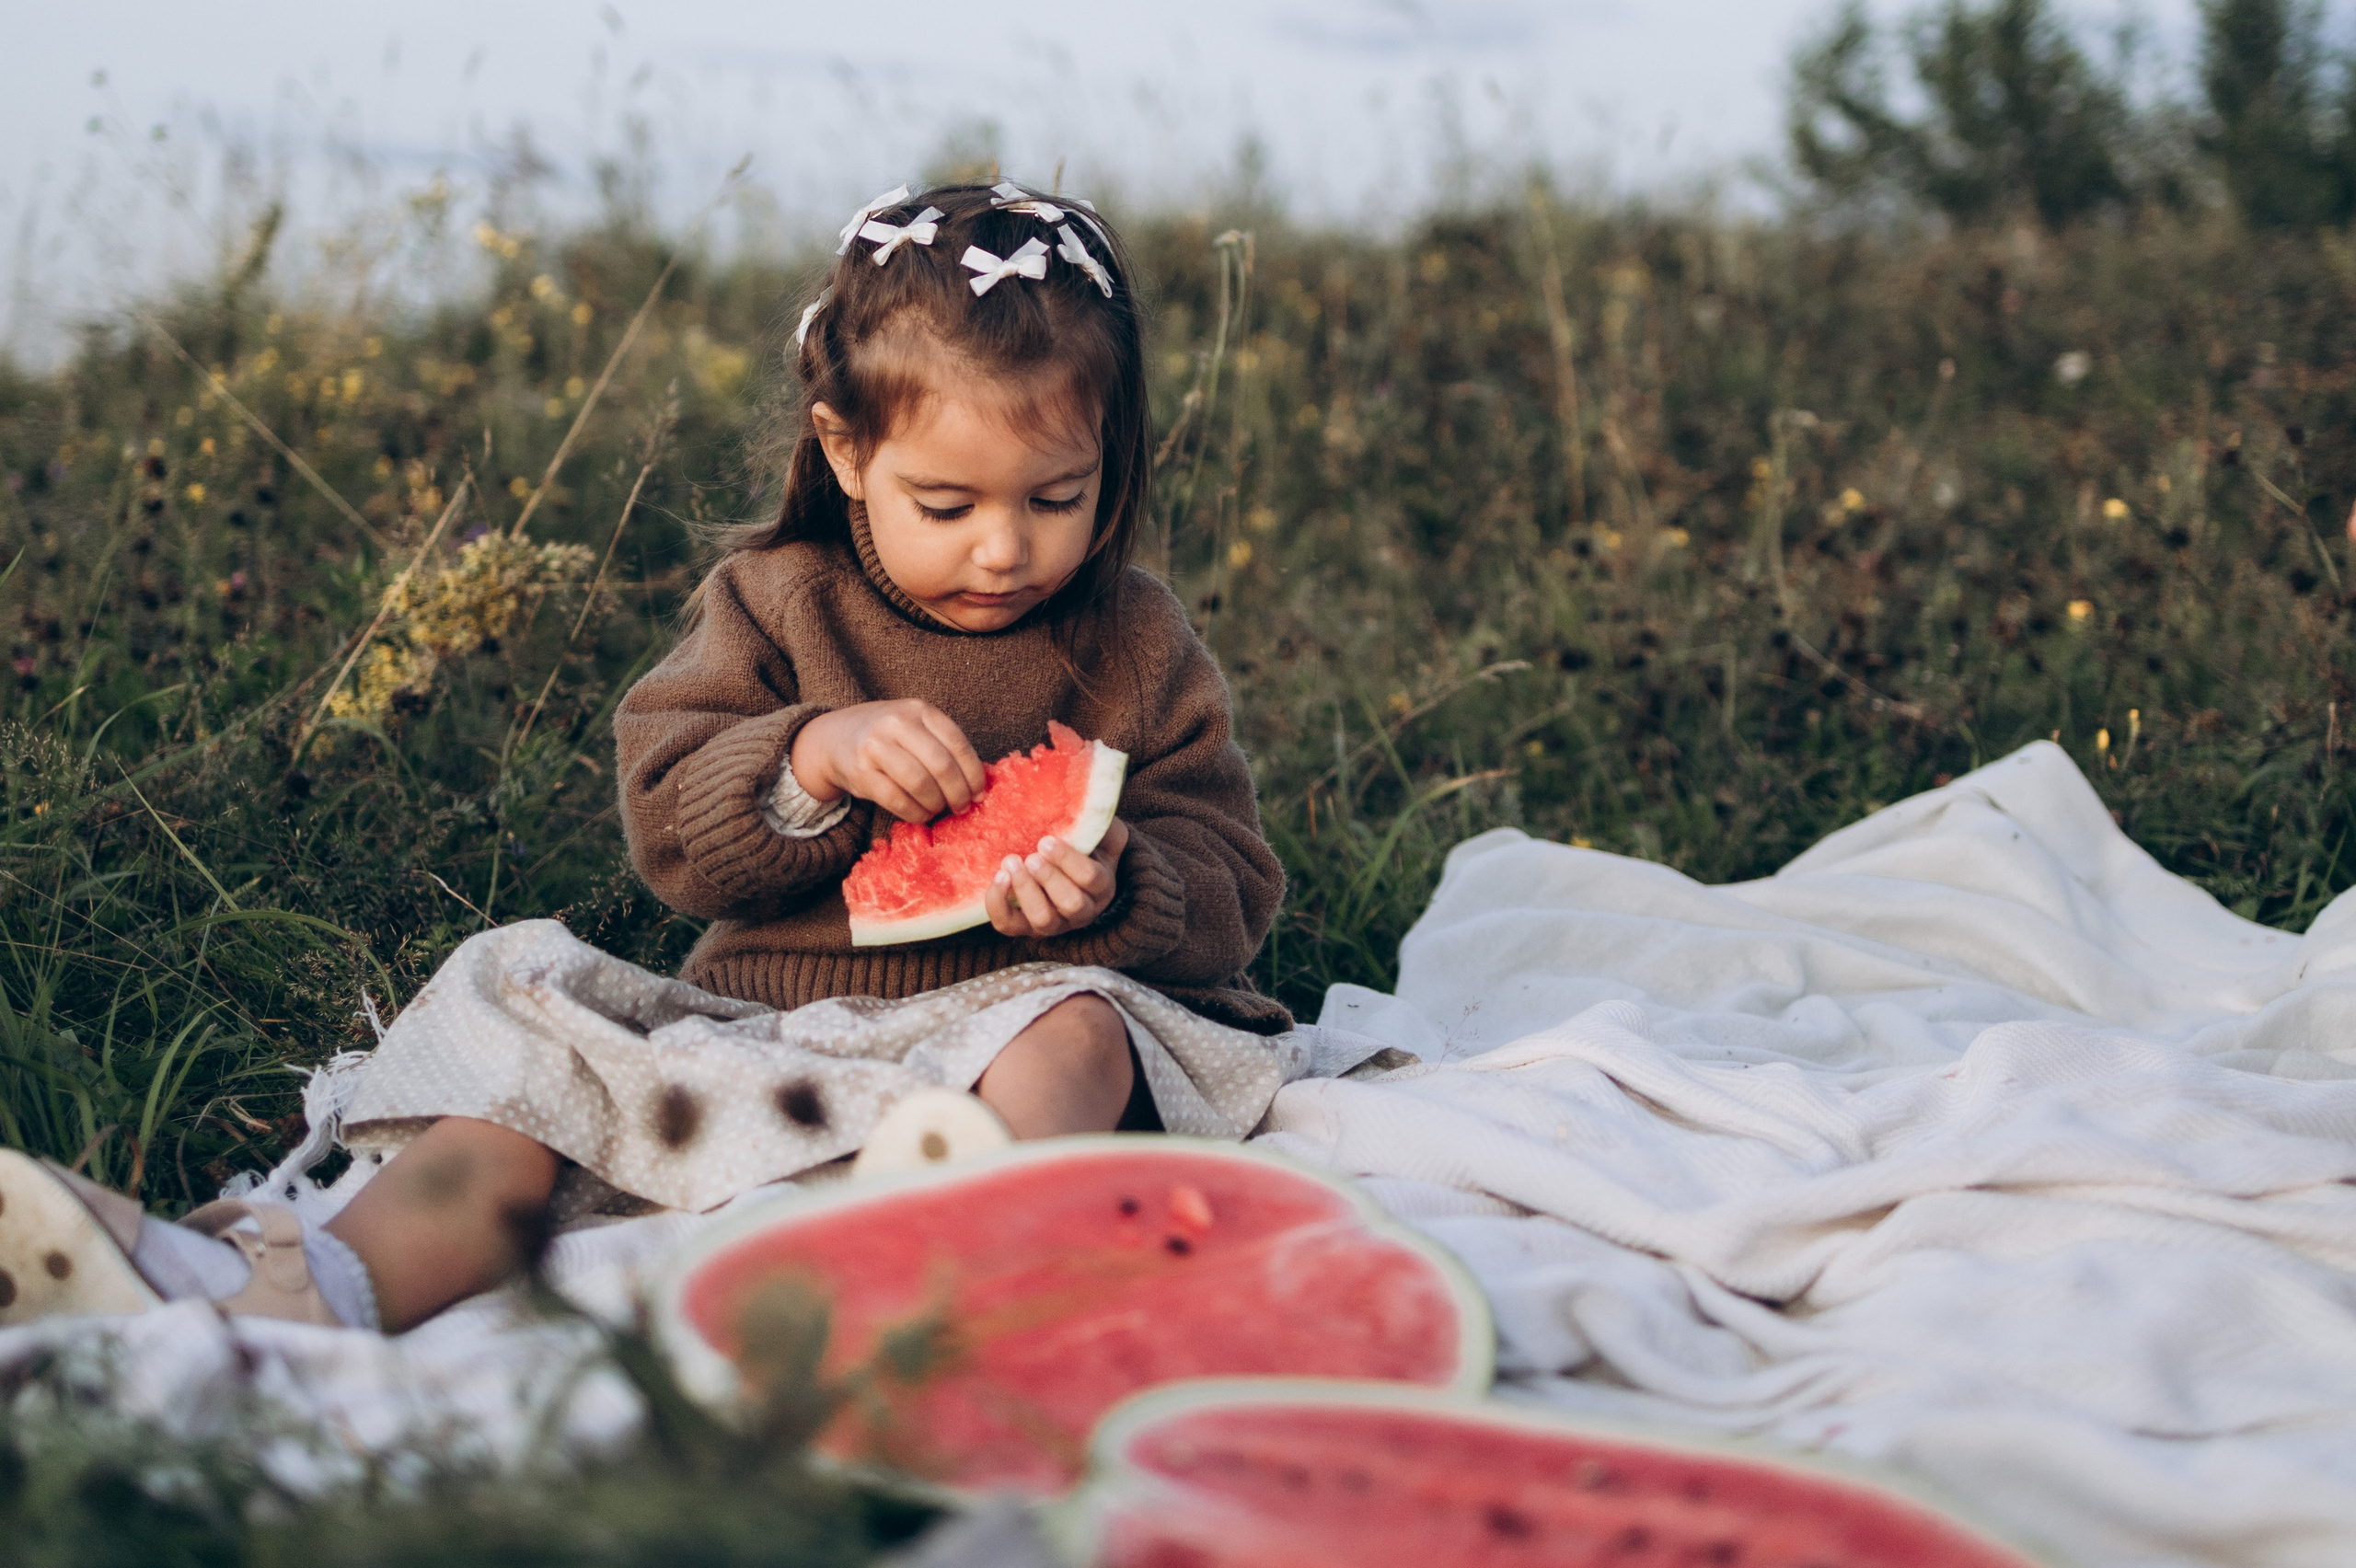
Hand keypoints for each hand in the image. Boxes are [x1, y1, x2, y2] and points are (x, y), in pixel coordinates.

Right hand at [789, 700, 987, 822]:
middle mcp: (896, 723)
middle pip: (941, 766)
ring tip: (939, 809)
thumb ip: (943, 746)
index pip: (957, 743)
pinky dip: (916, 813)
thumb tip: (979, 786)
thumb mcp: (915, 727)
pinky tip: (921, 814)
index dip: (973, 774)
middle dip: (958, 793)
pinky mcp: (861, 772)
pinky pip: (897, 800)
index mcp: (919, 709)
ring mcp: (875, 746)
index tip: (979, 793)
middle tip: (961, 806)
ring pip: (920, 784)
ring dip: (936, 804)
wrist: (835, 738)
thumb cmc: (888, 737)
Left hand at [987, 816, 1128, 938]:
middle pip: (1071, 904)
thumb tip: (1090, 803)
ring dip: (1025, 890)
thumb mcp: (1098, 832)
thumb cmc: (1082, 847)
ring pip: (1043, 919)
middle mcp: (1082, 912)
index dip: (1068, 860)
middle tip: (1030, 856)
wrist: (1061, 870)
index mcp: (1101, 887)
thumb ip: (1098, 821)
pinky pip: (1008, 924)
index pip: (1091, 879)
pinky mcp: (1024, 927)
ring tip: (1011, 863)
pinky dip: (998, 904)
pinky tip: (998, 877)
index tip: (1046, 841)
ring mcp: (1053, 924)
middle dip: (1049, 878)